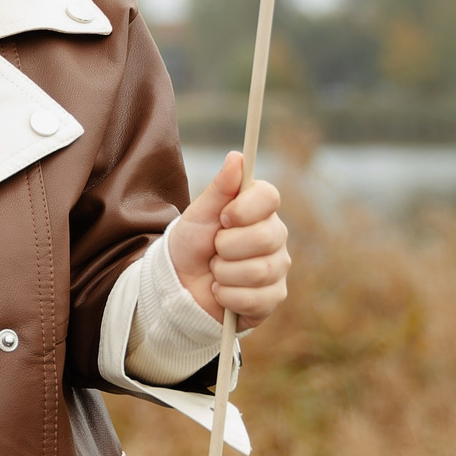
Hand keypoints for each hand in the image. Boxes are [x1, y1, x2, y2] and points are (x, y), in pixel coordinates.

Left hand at [167, 151, 290, 328]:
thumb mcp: (198, 214)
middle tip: (213, 249)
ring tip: (214, 271)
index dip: (245, 208)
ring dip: (223, 273)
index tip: (223, 217)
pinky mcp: (272, 298)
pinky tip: (220, 291)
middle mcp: (275, 238)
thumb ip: (219, 188)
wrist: (179, 285)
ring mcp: (277, 269)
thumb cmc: (190, 245)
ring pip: (259, 271)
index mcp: (259, 211)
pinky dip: (227, 296)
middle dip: (226, 246)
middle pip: (266, 237)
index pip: (270, 197)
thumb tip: (237, 156)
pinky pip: (255, 299)